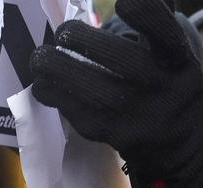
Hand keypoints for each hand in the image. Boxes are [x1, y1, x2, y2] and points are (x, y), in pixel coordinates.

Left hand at [30, 0, 202, 187]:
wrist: (177, 142)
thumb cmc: (166, 83)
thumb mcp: (173, 55)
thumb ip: (154, 23)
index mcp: (179, 62)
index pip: (167, 34)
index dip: (145, 14)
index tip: (121, 2)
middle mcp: (162, 89)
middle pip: (122, 60)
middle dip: (84, 40)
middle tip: (63, 31)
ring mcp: (136, 116)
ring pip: (92, 90)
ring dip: (57, 69)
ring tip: (40, 56)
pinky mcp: (110, 135)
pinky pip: (76, 112)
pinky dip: (54, 94)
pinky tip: (43, 81)